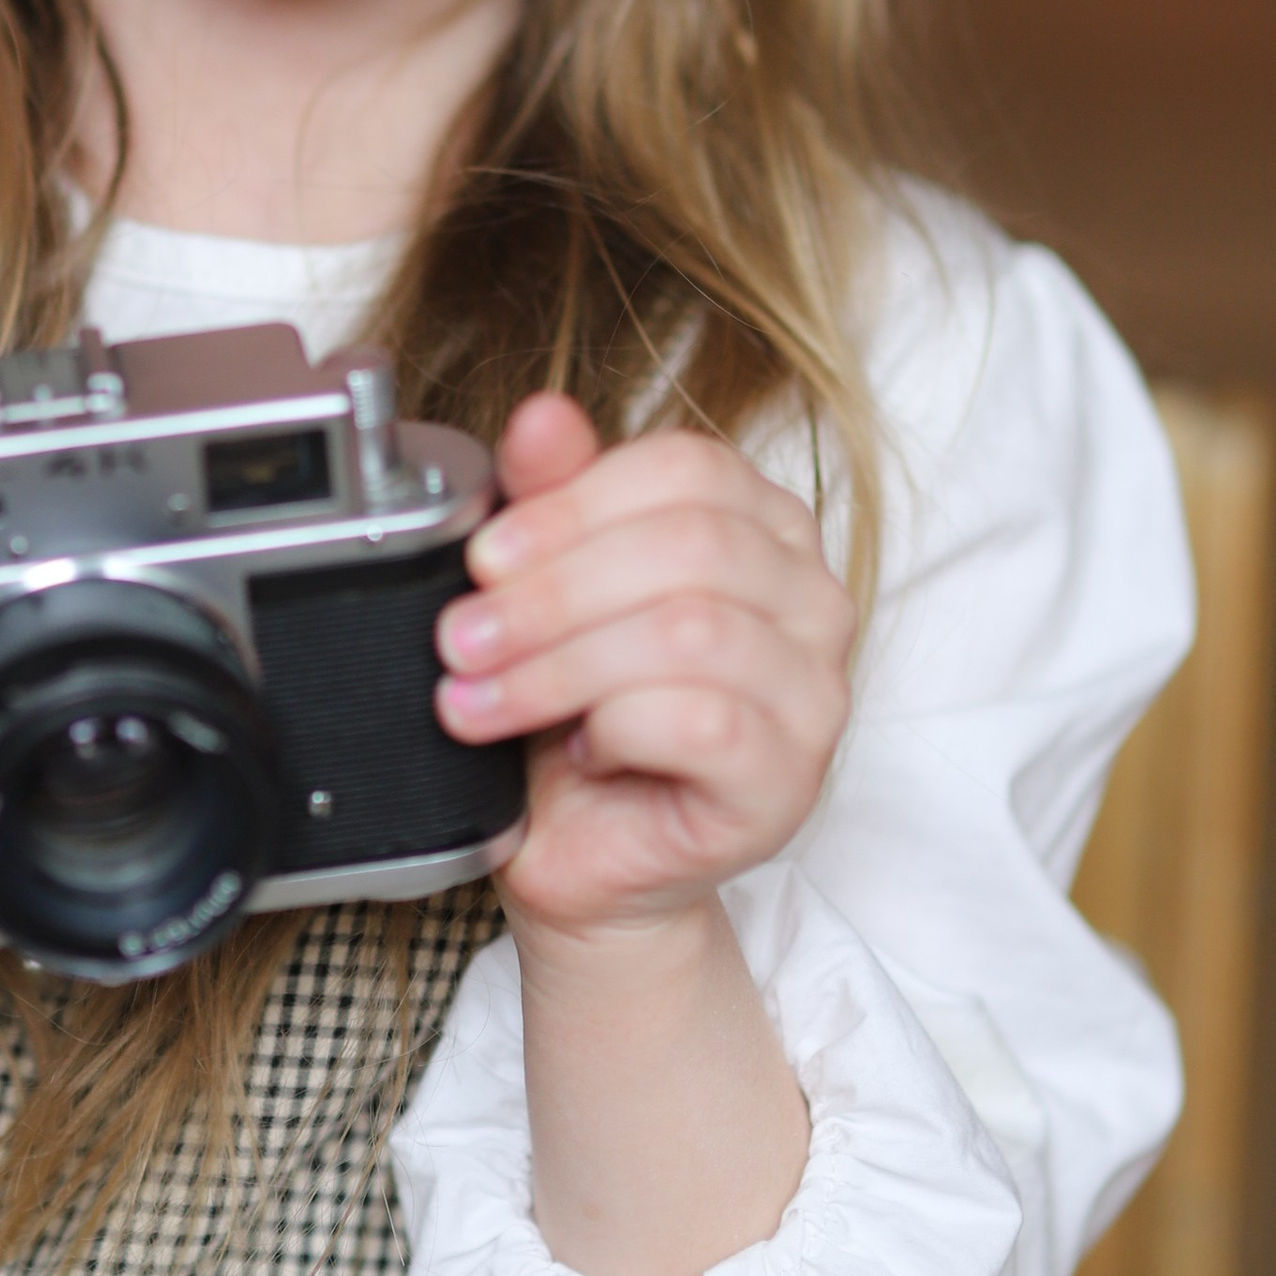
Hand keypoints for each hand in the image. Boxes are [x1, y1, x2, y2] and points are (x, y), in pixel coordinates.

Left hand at [431, 397, 840, 1275]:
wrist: (587, 860)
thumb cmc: (575, 722)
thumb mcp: (549, 595)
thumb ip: (552, 500)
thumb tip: (541, 415)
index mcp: (763, 527)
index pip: (687, 467)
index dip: (569, 503)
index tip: (483, 553)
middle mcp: (810, 599)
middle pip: (688, 544)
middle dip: (550, 590)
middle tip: (461, 636)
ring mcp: (815, 692)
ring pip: (689, 630)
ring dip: (558, 663)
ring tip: (479, 698)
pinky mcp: (791, 779)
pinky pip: (701, 720)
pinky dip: (612, 726)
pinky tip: (571, 748)